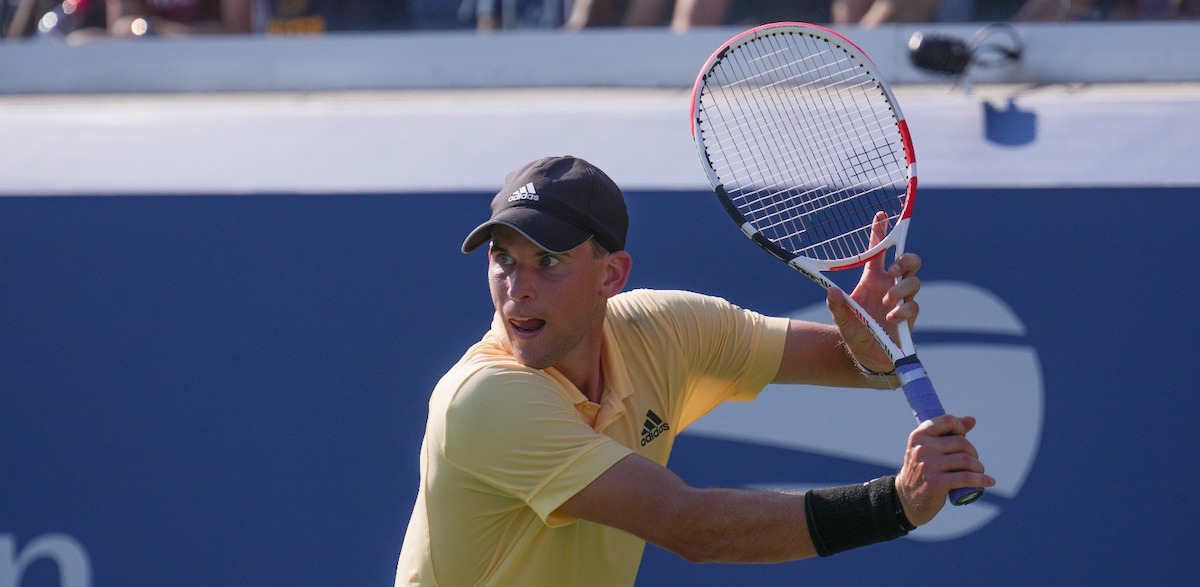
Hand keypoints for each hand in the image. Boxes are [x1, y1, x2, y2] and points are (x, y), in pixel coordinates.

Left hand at [825, 211, 921, 372]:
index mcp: (873, 279)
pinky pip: (914, 306)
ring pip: (914, 281)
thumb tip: (832, 292)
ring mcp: (901, 300)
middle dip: (904, 259)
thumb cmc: (855, 332)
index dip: (880, 234)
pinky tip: (891, 317)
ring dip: (900, 289)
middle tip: (891, 271)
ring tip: (886, 302)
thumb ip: (836, 306)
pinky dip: (903, 310)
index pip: (878, 252)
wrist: (868, 357)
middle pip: (907, 261)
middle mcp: (890, 286)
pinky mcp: (909, 316)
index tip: (880, 215)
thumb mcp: (841, 319)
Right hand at [894, 414, 995, 525]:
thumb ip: (948, 433)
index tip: (963, 438)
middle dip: (973, 452)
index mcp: (918, 436)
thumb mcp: (929, 449)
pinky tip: (989, 482)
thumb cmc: (922, 470)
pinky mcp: (936, 483)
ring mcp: (928, 466)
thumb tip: (972, 420)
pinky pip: (966, 478)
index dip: (961, 428)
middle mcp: (922, 448)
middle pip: (961, 442)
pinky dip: (981, 480)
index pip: (948, 421)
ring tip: (978, 472)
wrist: (907, 499)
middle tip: (972, 463)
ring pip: (966, 460)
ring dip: (978, 467)